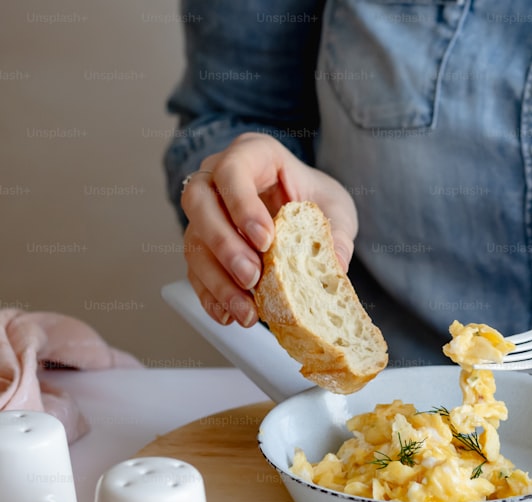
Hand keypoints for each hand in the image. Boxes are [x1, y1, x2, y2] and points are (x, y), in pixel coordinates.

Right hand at [180, 132, 357, 326]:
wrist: (306, 213)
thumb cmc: (317, 200)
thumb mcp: (337, 208)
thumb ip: (337, 232)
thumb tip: (336, 263)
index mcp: (253, 155)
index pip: (233, 171)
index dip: (242, 205)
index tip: (264, 240)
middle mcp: (218, 178)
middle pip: (198, 203)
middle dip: (223, 245)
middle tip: (252, 277)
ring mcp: (206, 213)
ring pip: (194, 241)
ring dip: (218, 281)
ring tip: (247, 311)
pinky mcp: (204, 246)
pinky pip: (196, 270)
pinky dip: (211, 296)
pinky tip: (229, 316)